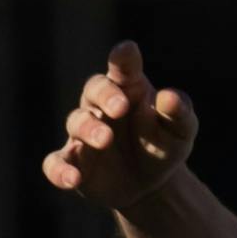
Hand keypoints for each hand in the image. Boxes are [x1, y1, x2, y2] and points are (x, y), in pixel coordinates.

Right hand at [39, 40, 199, 212]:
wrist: (150, 184)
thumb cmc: (162, 145)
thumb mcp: (180, 131)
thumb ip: (179, 112)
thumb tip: (169, 98)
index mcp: (128, 88)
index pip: (123, 67)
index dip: (123, 59)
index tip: (126, 53)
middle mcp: (100, 106)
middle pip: (95, 89)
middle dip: (105, 96)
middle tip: (120, 107)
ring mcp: (83, 133)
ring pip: (76, 122)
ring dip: (88, 129)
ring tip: (105, 140)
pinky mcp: (73, 163)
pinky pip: (56, 163)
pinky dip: (60, 170)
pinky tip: (73, 178)